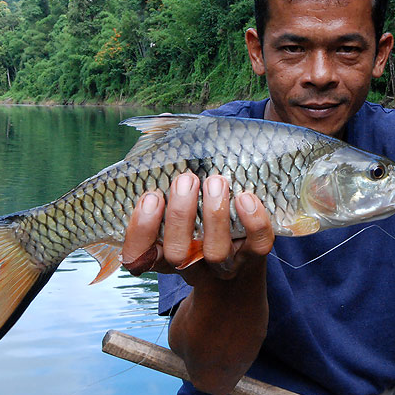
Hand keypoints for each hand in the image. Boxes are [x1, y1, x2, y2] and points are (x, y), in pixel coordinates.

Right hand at [120, 172, 274, 282]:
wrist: (239, 265)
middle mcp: (190, 265)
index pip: (138, 256)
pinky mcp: (252, 259)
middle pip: (177, 252)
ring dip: (215, 214)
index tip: (150, 197)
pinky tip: (245, 197)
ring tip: (215, 181)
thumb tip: (165, 128)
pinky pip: (257, 246)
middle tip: (186, 179)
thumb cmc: (200, 227)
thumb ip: (167, 186)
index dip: (140, 230)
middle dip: (179, 214)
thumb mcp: (178, 214)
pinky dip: (254, 222)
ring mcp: (222, 266)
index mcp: (163, 256)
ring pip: (215, 250)